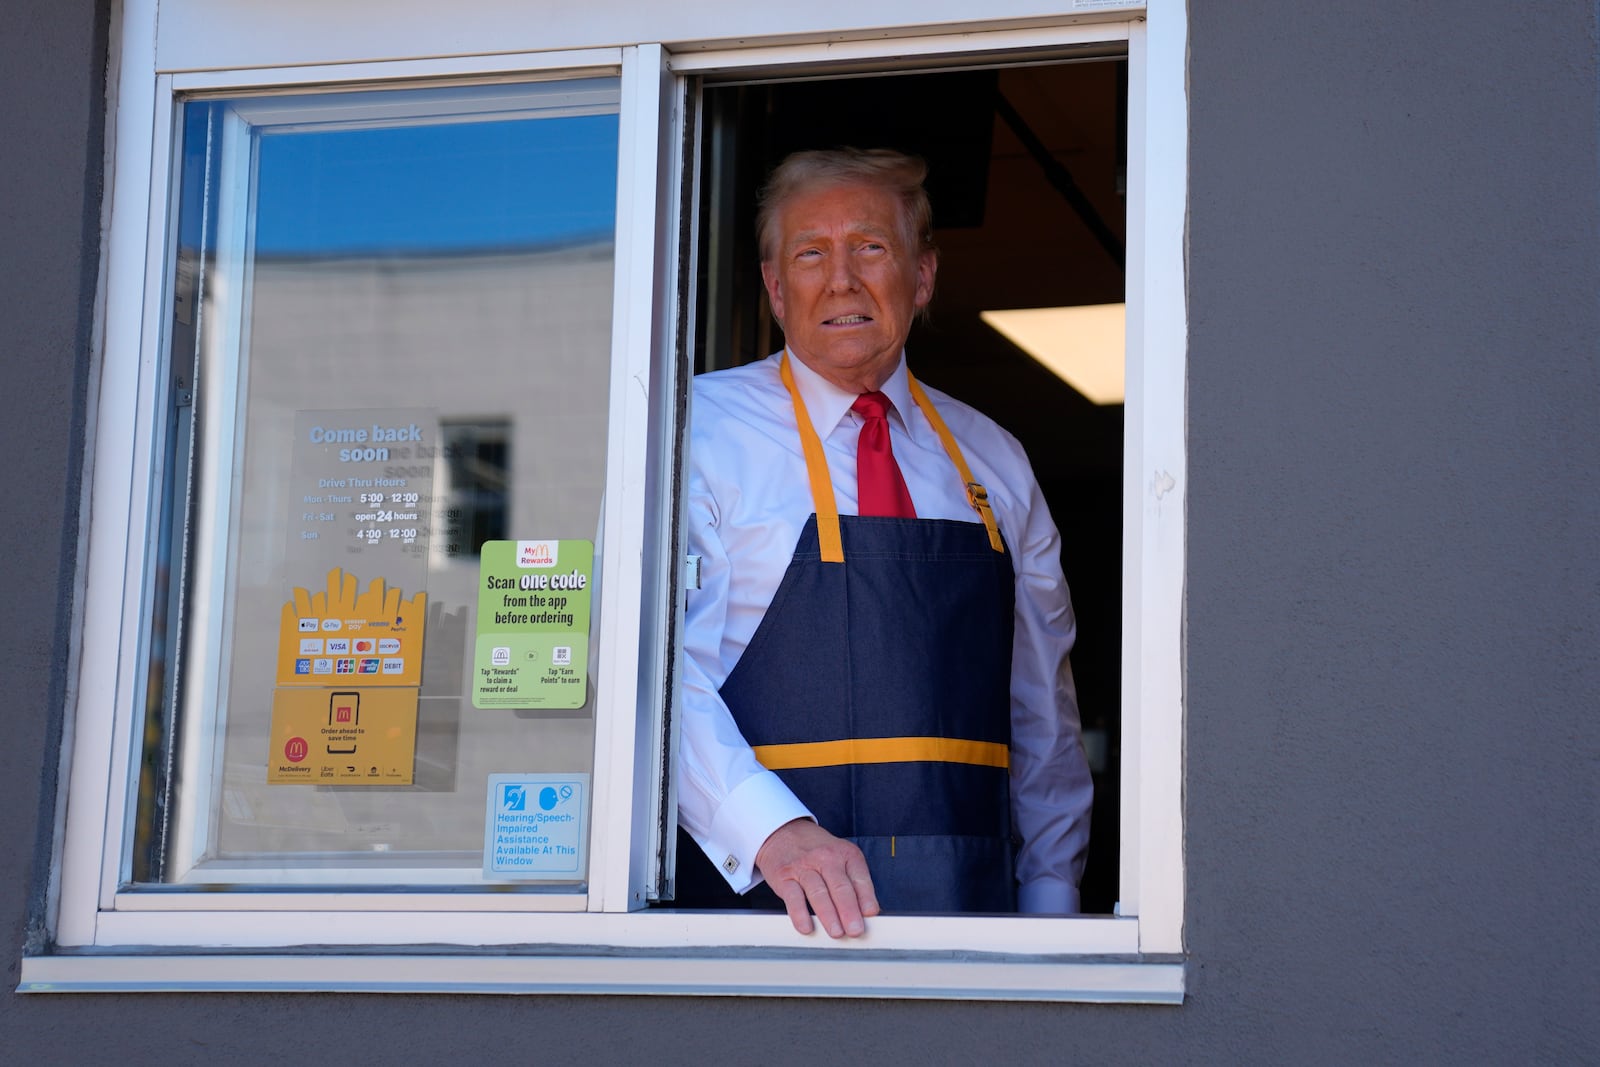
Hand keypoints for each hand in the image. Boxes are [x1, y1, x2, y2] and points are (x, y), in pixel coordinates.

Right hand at [755, 818, 879, 937]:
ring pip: (818, 893)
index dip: (866, 897)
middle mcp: (825, 858)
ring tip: (836, 933)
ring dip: (829, 916)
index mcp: (845, 853)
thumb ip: (853, 881)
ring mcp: (803, 867)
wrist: (782, 832)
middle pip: (840, 887)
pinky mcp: (784, 876)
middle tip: (855, 930)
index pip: (859, 877)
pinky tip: (806, 927)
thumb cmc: (816, 850)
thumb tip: (865, 913)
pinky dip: (800, 914)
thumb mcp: (840, 856)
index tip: (870, 914)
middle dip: (849, 911)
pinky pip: (793, 897)